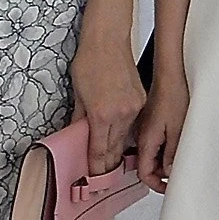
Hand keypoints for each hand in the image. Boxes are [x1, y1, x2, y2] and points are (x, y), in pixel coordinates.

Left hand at [69, 28, 146, 174]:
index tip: (94, 177)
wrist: (107, 41)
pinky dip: (124, 133)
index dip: (96, 166)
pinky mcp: (141, 101)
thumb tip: (78, 135)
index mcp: (102, 113)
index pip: (100, 149)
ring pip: (125, 137)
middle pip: (115, 147)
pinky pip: (132, 124)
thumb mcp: (78, 93)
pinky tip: (119, 140)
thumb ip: (80, 118)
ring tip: (110, 164)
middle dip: (108, 164)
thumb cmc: (89, 62)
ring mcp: (134, 107)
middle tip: (102, 178)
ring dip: (117, 150)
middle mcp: (122, 113)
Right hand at [136, 69, 188, 193]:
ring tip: (178, 161)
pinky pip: (151, 144)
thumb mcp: (178, 130)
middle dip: (160, 175)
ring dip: (162, 162)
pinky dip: (161, 150)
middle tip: (177, 176)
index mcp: (146, 140)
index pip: (144, 173)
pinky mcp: (147, 123)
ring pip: (148, 155)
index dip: (156, 184)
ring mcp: (142, 129)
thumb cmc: (174, 96)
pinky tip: (173, 146)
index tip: (169, 188)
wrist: (170, 75)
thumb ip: (172, 154)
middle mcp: (140, 136)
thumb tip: (170, 172)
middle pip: (145, 165)